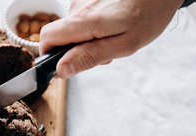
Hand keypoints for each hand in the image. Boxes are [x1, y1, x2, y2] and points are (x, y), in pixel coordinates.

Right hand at [39, 0, 183, 77]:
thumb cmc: (149, 14)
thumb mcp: (123, 45)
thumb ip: (89, 57)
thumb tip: (62, 69)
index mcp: (83, 21)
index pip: (46, 38)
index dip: (50, 55)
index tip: (63, 66)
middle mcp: (79, 7)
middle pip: (61, 35)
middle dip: (76, 49)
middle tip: (105, 54)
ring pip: (75, 27)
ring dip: (89, 38)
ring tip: (116, 37)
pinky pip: (85, 16)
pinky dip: (96, 26)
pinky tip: (115, 26)